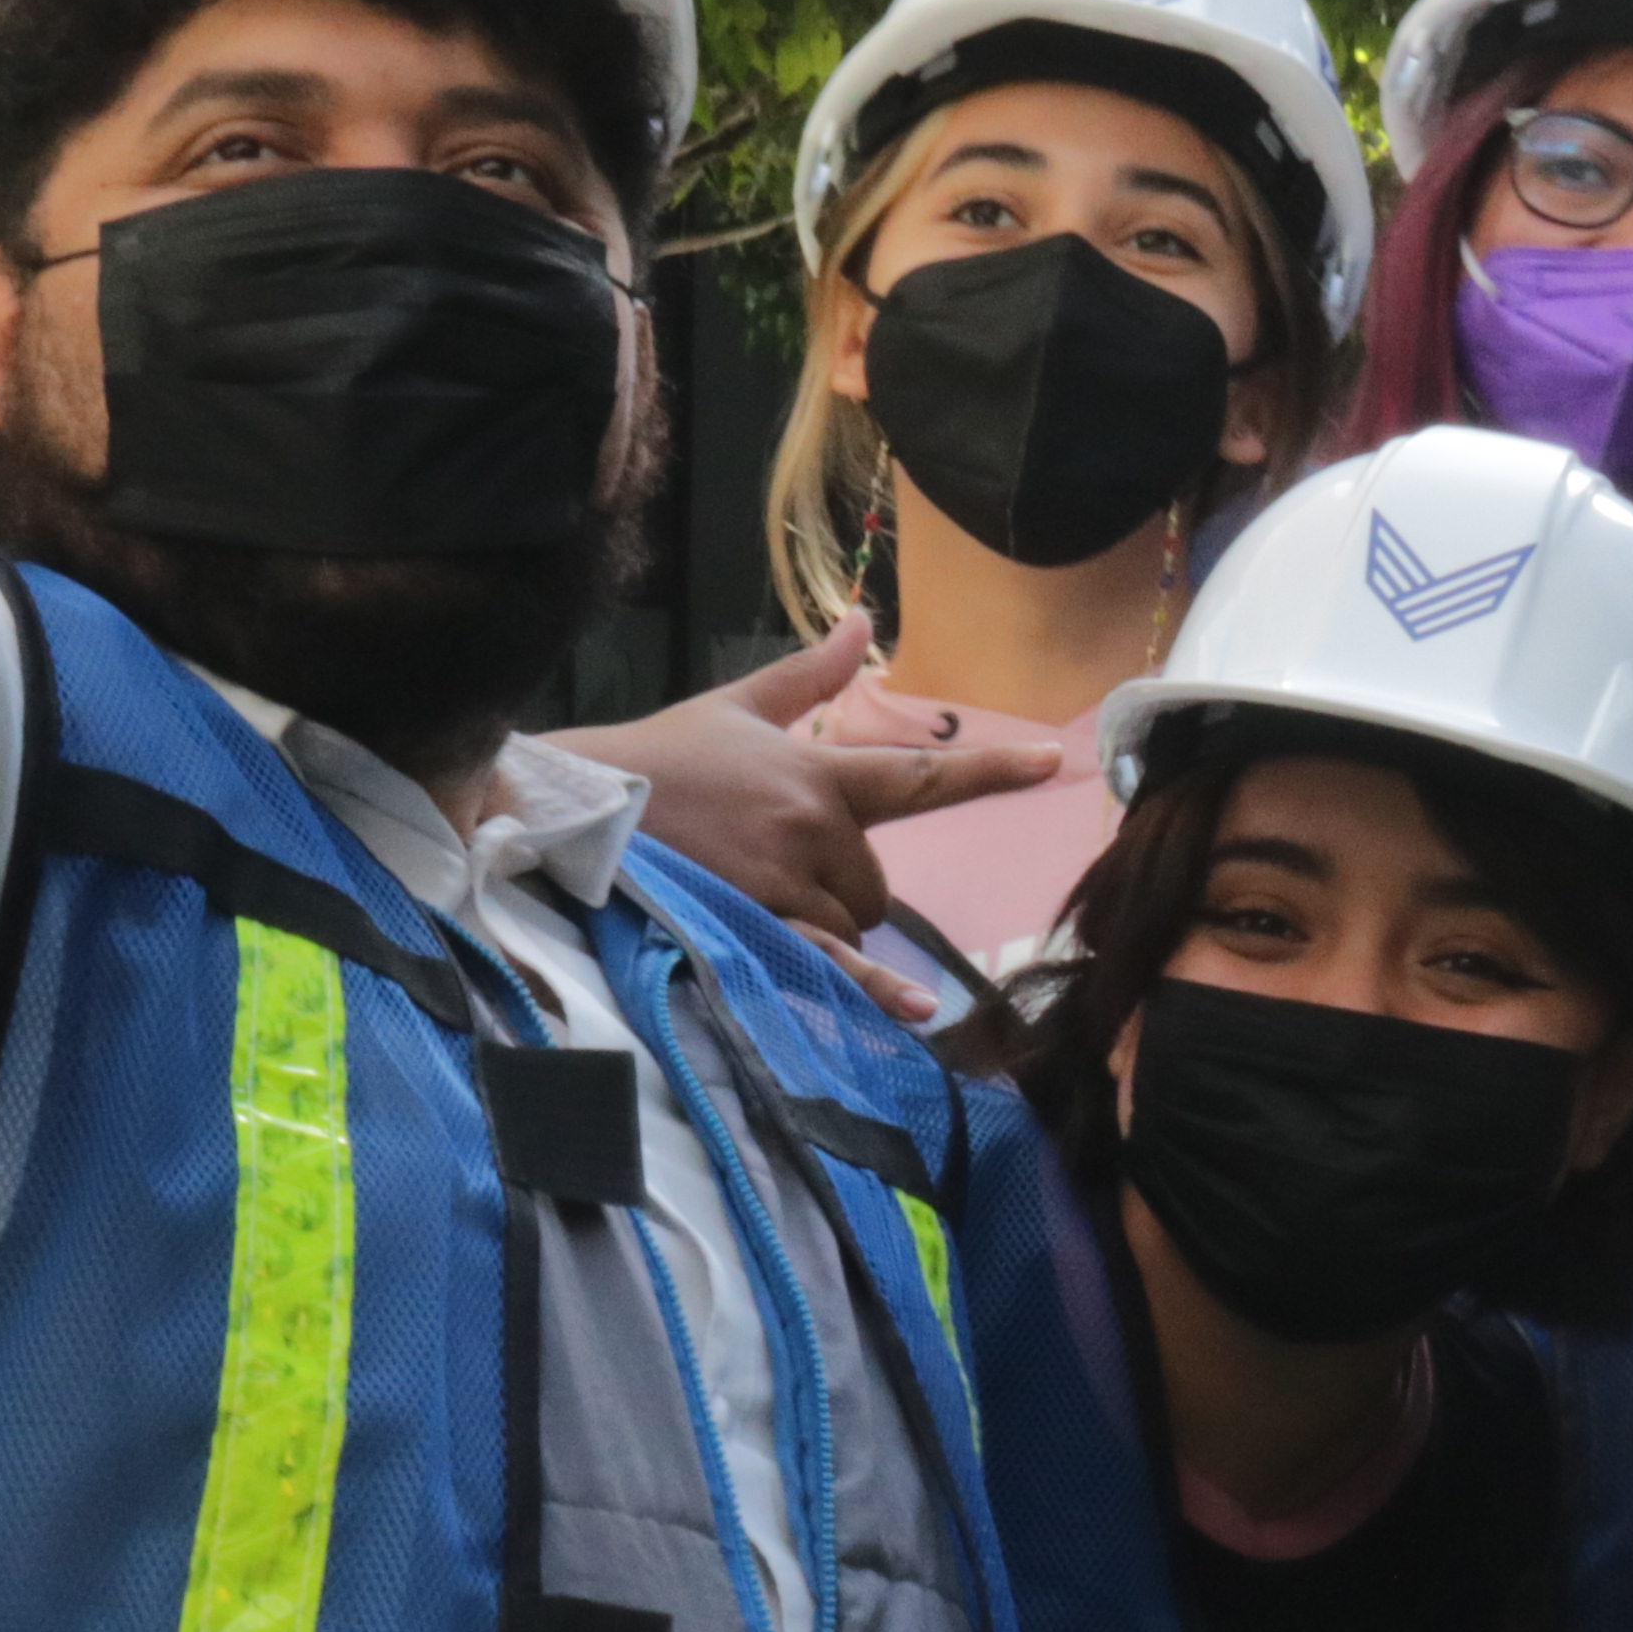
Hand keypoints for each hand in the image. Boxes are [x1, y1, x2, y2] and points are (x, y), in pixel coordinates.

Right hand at [554, 617, 1061, 1019]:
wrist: (579, 807)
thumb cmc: (660, 758)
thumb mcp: (739, 706)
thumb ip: (812, 675)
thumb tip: (863, 620)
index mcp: (820, 772)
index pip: (924, 775)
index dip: (991, 769)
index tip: (1053, 762)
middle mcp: (814, 826)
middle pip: (877, 884)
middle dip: (844, 886)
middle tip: (773, 865)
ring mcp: (785, 881)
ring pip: (850, 926)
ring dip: (824, 924)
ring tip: (750, 891)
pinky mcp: (754, 926)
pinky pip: (829, 966)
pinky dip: (870, 989)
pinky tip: (915, 1011)